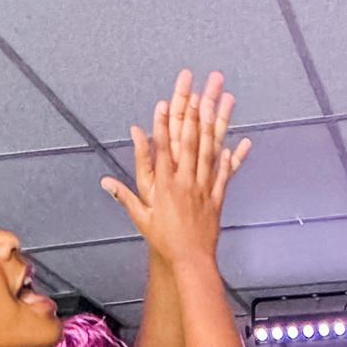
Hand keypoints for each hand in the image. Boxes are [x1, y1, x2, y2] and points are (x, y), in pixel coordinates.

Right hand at [100, 69, 251, 262]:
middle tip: (201, 84)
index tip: (167, 100)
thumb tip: (106, 180)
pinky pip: (226, 174)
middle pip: (190, 139)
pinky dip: (234, 158)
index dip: (165, 123)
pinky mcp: (217, 197)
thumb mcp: (140, 217)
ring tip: (224, 98)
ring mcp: (204, 187)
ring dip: (218, 121)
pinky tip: (240, 140)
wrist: (190, 262)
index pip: (163, 148)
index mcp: (165, 184)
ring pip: (211, 149)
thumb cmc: (163, 241)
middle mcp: (186, 181)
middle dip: (195, 109)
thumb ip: (126, 194)